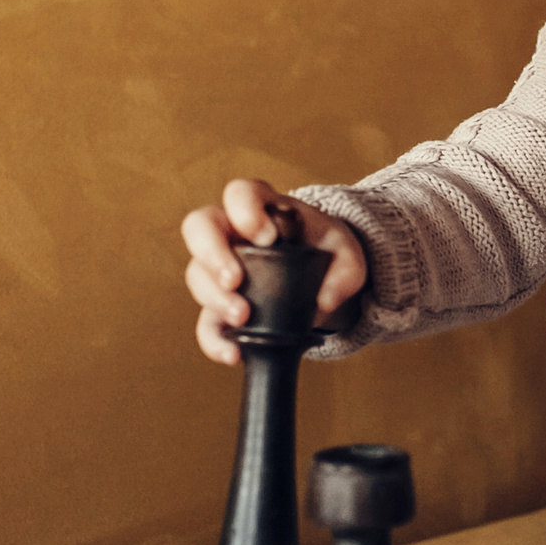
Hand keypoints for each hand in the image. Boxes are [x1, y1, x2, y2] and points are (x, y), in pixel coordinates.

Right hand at [180, 178, 366, 365]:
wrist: (324, 277)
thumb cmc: (328, 251)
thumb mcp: (348, 253)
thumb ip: (346, 271)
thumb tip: (324, 300)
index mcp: (263, 207)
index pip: (240, 193)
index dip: (244, 210)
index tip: (266, 236)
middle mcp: (232, 232)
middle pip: (200, 227)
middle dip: (212, 254)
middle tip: (235, 279)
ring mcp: (221, 268)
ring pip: (197, 274)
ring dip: (214, 298)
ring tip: (242, 317)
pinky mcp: (221, 304)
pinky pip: (206, 321)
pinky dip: (214, 339)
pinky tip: (232, 352)